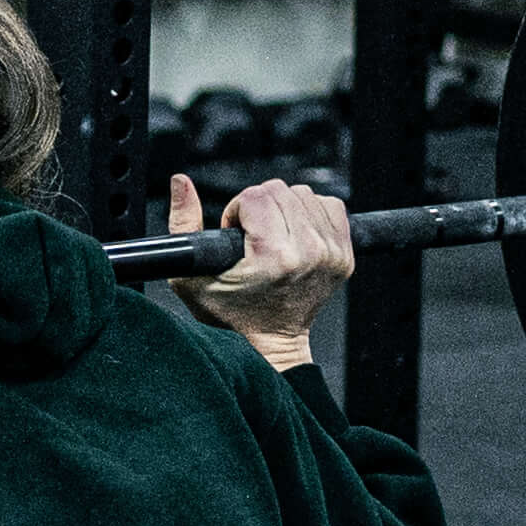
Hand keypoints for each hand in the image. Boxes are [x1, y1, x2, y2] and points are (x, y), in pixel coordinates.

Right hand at [165, 173, 351, 363]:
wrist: (271, 344)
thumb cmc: (231, 315)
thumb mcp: (191, 277)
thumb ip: (182, 224)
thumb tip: (181, 182)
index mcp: (274, 256)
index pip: (255, 195)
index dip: (237, 212)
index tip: (236, 236)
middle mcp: (309, 252)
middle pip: (281, 190)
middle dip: (261, 208)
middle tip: (253, 239)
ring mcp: (331, 253)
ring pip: (305, 194)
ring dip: (285, 209)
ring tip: (274, 237)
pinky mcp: (345, 255)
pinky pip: (331, 206)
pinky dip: (311, 213)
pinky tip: (296, 235)